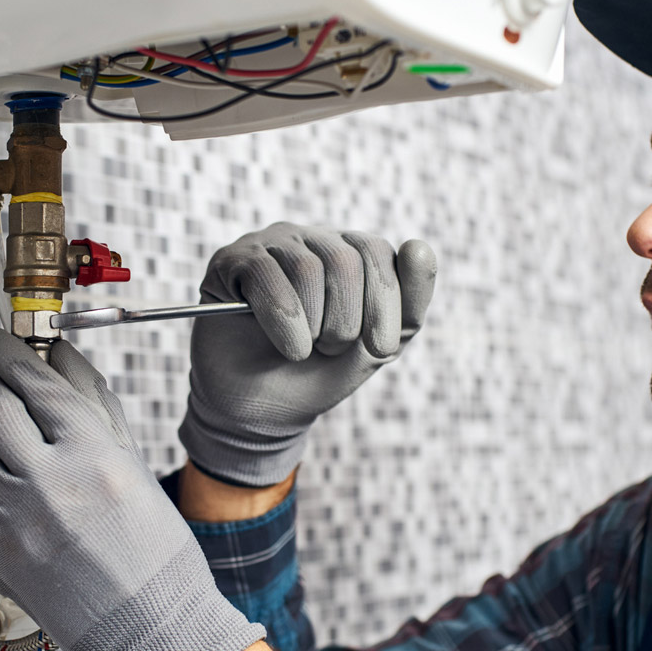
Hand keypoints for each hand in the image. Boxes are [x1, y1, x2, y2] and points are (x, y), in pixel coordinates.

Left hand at [0, 329, 263, 650]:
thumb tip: (60, 355)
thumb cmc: (155, 547)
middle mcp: (48, 482)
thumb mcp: (133, 463)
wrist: (149, 625)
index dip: (10, 350)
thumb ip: (93, 403)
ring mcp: (15, 519)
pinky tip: (17, 496)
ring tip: (29, 459)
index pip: (34, 381)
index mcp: (92, 453)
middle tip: (10, 389)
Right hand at [180, 222, 437, 486]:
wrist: (261, 410)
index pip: (378, 252)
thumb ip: (408, 305)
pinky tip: (286, 346)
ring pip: (307, 270)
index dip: (385, 303)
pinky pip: (265, 275)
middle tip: (332, 349)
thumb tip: (419, 246)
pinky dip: (282, 321)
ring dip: (314, 327)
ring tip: (303, 351)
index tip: (381, 348)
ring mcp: (270, 246)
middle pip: (344, 260)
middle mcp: (311, 240)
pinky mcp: (232, 261)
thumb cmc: (319, 373)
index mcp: (351, 253)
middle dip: (347, 321)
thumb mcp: (375, 347)